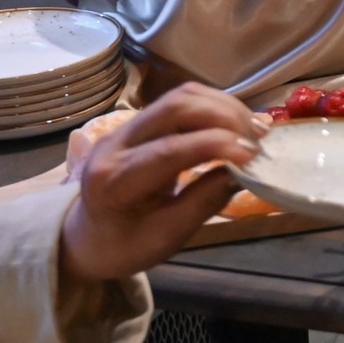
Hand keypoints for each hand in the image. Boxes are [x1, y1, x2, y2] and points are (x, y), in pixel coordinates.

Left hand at [59, 83, 261, 283]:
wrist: (87, 237)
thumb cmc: (125, 245)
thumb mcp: (166, 237)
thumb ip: (203, 202)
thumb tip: (242, 172)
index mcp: (114, 181)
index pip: (168, 150)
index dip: (215, 145)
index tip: (252, 154)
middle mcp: (114, 144)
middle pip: (173, 108)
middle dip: (223, 117)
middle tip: (257, 139)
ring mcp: (124, 128)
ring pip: (178, 97)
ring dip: (221, 107)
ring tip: (252, 129)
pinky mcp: (137, 122)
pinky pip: (178, 101)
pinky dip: (212, 106)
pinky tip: (234, 124)